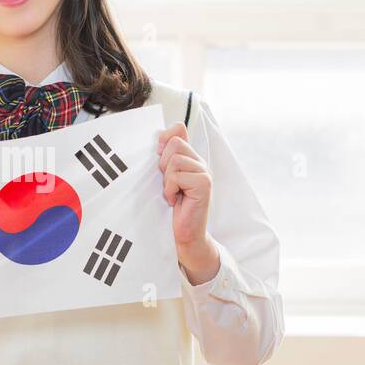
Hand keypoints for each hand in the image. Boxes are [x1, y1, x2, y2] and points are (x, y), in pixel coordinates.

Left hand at [157, 121, 220, 284]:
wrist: (183, 235)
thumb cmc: (171, 208)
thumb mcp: (164, 178)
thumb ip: (165, 156)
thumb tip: (164, 133)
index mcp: (190, 157)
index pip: (178, 129)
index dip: (164, 140)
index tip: (159, 159)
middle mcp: (200, 162)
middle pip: (174, 143)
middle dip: (163, 165)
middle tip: (168, 184)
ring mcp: (204, 172)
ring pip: (174, 160)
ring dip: (166, 180)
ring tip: (172, 193)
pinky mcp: (204, 184)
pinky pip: (177, 175)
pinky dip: (170, 189)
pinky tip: (175, 200)